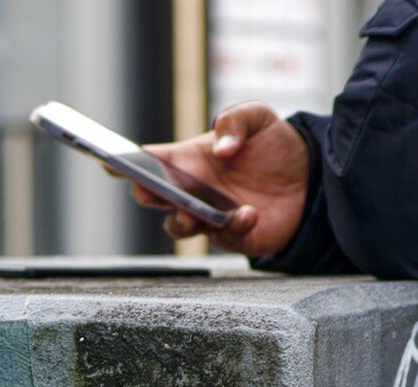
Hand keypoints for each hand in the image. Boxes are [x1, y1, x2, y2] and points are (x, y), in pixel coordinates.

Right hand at [136, 103, 309, 259]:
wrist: (309, 178)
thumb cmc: (274, 145)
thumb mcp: (258, 117)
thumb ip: (236, 120)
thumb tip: (221, 148)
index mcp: (189, 158)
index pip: (150, 160)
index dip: (125, 160)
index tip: (109, 160)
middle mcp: (192, 189)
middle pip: (155, 196)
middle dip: (147, 193)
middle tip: (147, 187)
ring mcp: (208, 216)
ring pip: (178, 226)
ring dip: (180, 221)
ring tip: (191, 213)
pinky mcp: (232, 237)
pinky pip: (223, 238)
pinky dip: (233, 227)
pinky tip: (248, 213)